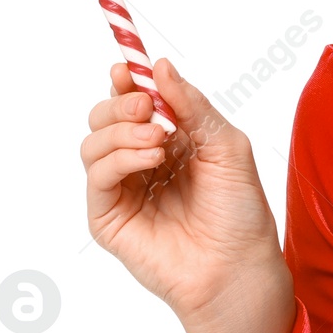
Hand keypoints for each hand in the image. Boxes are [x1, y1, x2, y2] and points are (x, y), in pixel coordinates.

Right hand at [81, 57, 294, 332]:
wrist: (238, 267)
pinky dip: (118, 158)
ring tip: (157, 142)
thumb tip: (160, 66)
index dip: (127, 81)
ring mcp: (123, 190)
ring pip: (93, 143)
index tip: (128, 66)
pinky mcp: (108, 217)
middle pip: (105, 118)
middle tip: (145, 106)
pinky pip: (97, 176)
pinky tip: (149, 159)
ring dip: (122, 132)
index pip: (135, 103)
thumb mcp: (226, 145)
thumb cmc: (239, 212)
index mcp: (170, 142)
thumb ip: (192, 106)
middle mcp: (141, 163)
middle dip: (120, 104)